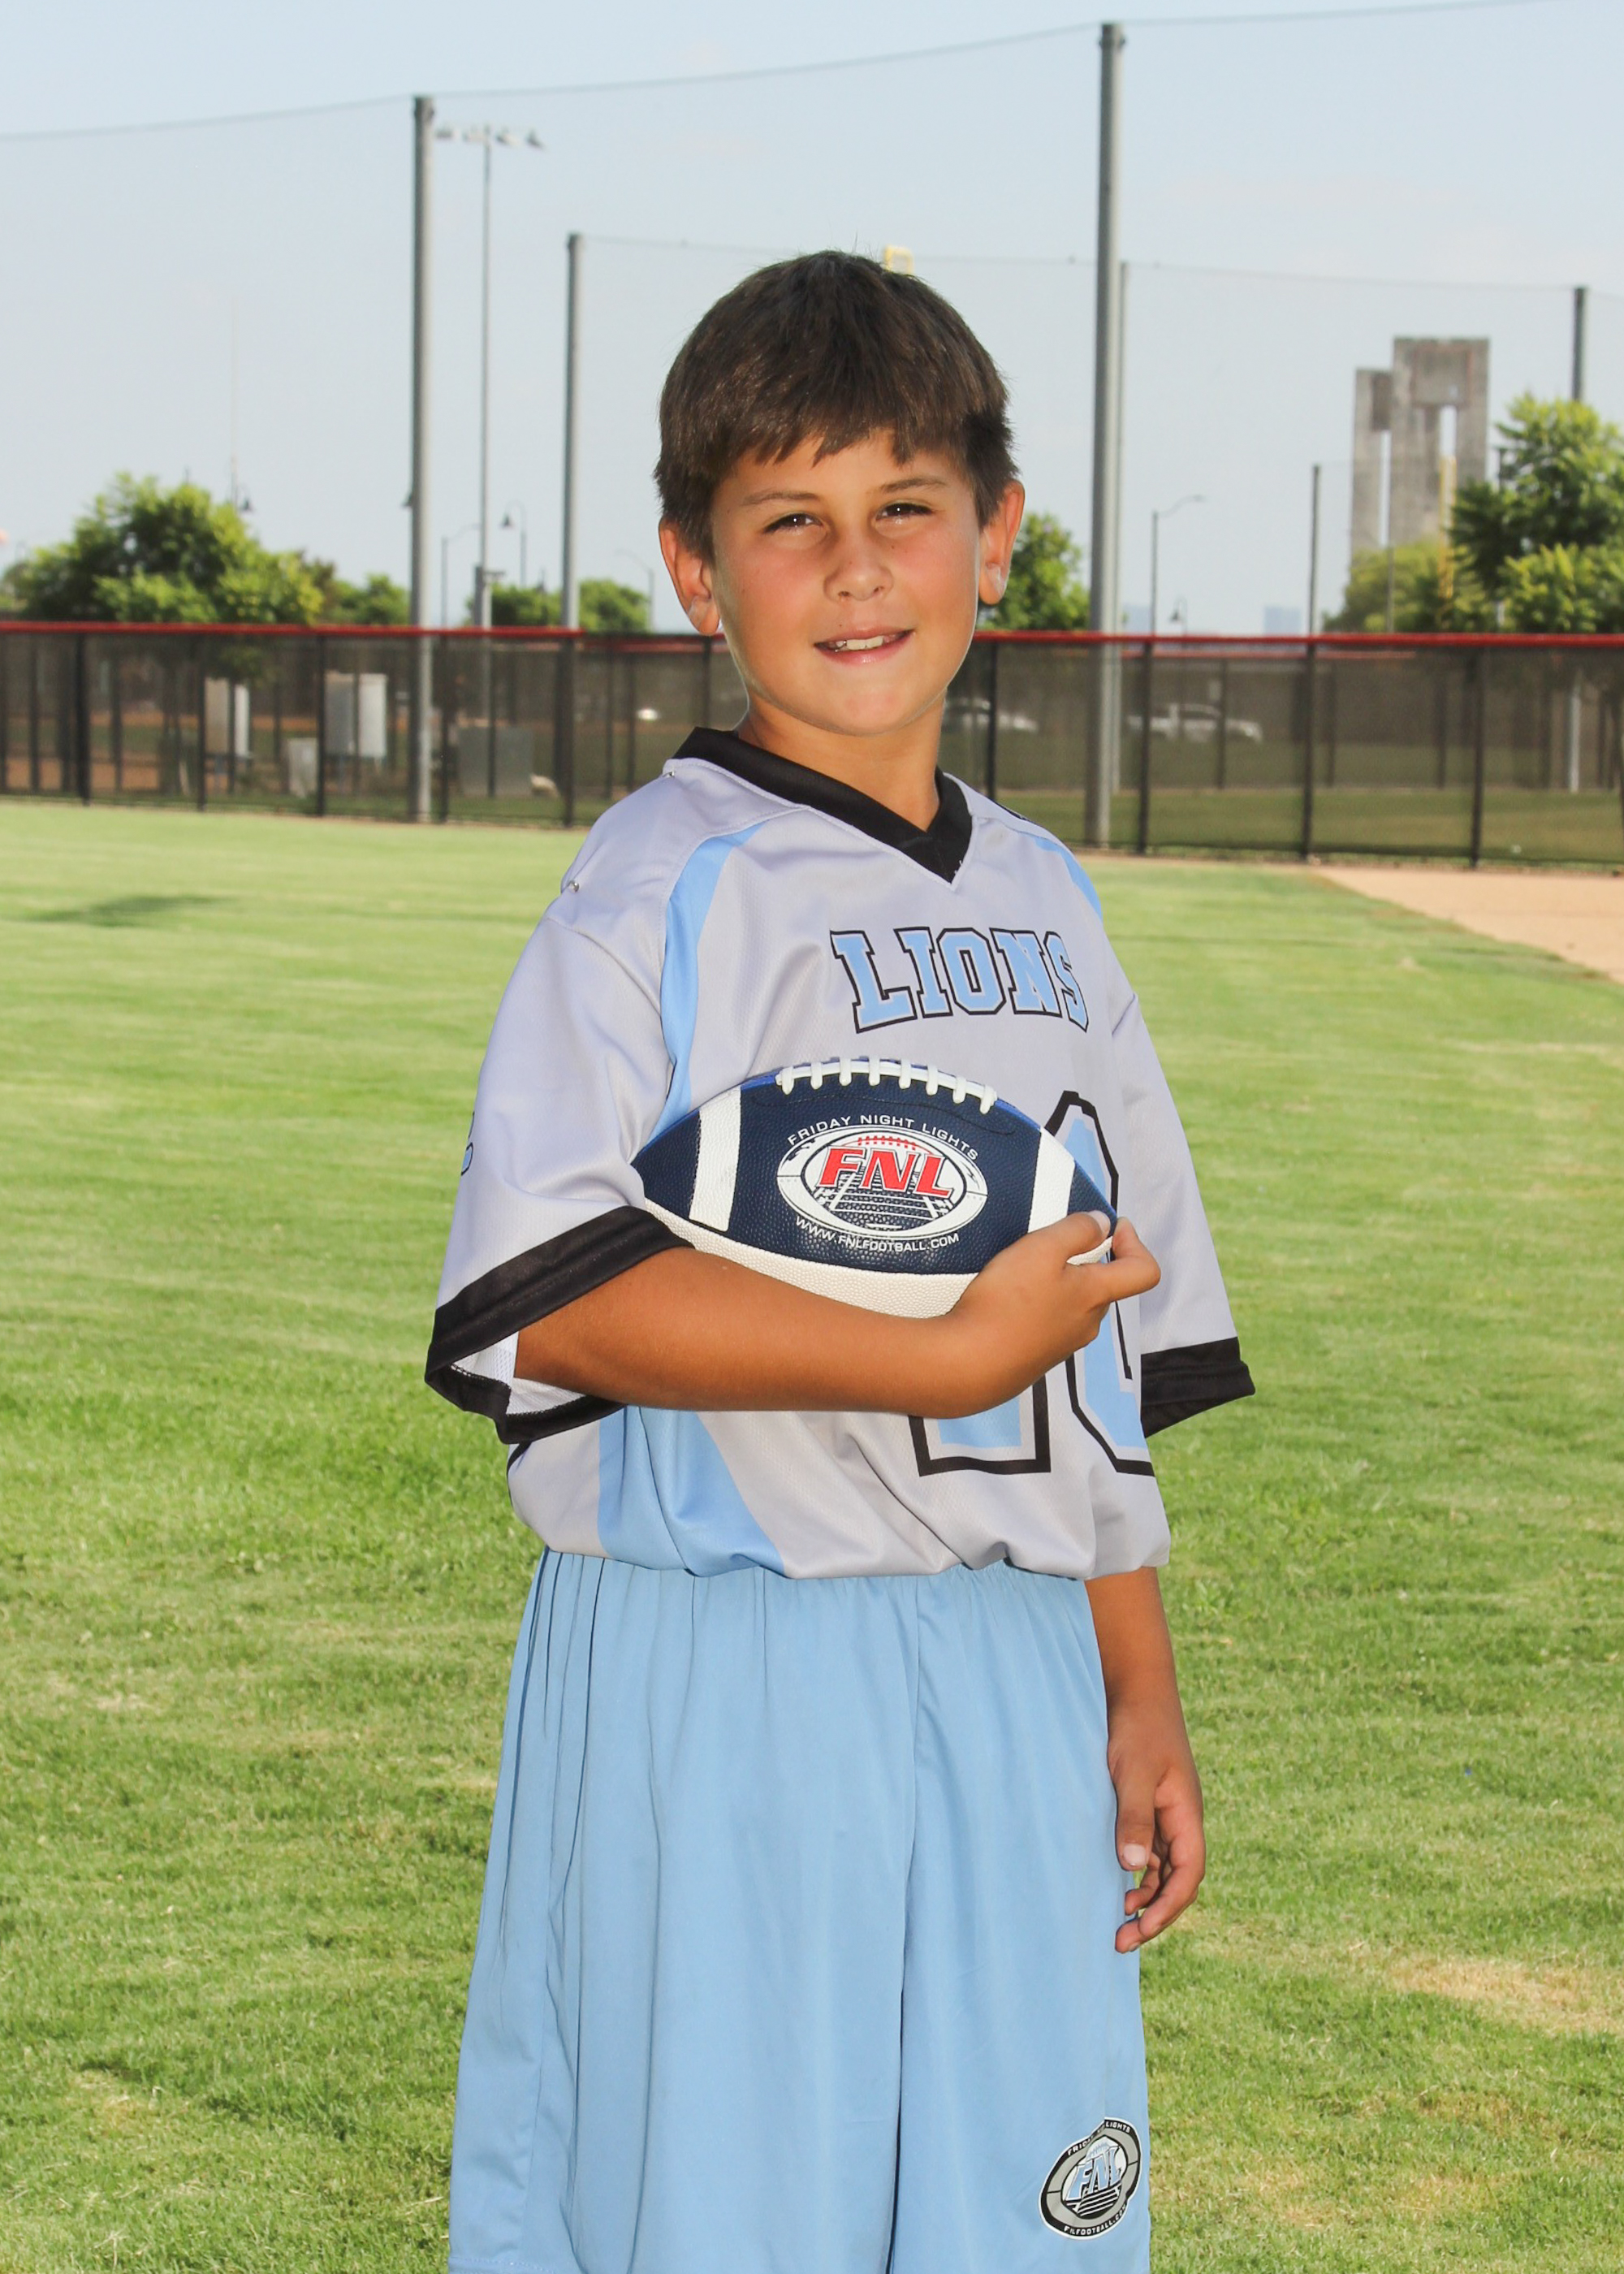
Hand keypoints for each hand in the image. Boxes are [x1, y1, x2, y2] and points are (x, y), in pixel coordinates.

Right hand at [932, 1214, 1159, 1417]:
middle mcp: (1088, 1323)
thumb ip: (1076, 1231)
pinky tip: (1006, 1300)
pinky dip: (1037, 1305)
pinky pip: (1049, 1322)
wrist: (968, 1364)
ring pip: (1074, 1304)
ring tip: (1020, 1270)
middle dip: (1085, 1260)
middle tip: (1048, 1245)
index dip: (1135, 1243)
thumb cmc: (1007, 1301)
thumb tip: (1102, 1225)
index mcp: (1097, 1295)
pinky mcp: (1038, 1357)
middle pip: (1104, 1286)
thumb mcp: (1040, 1249)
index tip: (1108, 1228)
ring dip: (1057, 1283)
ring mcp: (1063, 1345)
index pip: (1145, 1272)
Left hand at [1105, 1695, 1204, 1952]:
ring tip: (1118, 1917)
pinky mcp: (1149, 1803)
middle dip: (1155, 1912)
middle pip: (1178, 1879)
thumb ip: (1133, 1815)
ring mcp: (1166, 1812)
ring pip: (1164, 1868)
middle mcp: (1181, 1818)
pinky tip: (1116, 1878)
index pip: (1188, 1876)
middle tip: (1121, 1939)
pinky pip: (1150, 1849)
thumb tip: (1134, 1864)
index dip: (1167, 1909)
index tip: (1138, 1929)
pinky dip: (1137, 1870)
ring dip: (1146, 1894)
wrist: (1136, 1687)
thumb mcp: (1133, 1771)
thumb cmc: (1137, 1726)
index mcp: (1187, 1814)